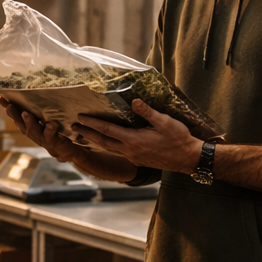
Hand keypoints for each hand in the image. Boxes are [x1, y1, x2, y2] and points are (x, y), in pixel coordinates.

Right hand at [0, 95, 88, 164]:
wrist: (63, 149)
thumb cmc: (52, 131)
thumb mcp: (43, 119)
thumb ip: (36, 109)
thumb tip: (30, 90)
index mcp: (27, 125)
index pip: (15, 114)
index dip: (6, 107)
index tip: (0, 97)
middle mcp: (31, 132)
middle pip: (20, 123)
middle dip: (15, 115)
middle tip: (9, 106)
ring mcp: (41, 138)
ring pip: (33, 131)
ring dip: (29, 122)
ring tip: (26, 114)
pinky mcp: (52, 142)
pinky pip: (50, 136)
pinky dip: (50, 129)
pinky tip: (51, 123)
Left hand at [73, 98, 203, 174]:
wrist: (188, 159)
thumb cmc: (178, 140)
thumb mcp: (165, 122)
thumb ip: (148, 112)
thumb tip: (134, 101)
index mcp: (133, 140)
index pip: (107, 130)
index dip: (92, 124)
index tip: (80, 118)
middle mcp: (129, 151)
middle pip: (103, 142)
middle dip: (87, 134)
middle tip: (74, 127)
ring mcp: (133, 157)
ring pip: (109, 149)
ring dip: (95, 141)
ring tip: (84, 134)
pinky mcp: (138, 160)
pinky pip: (117, 152)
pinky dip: (108, 146)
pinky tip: (107, 142)